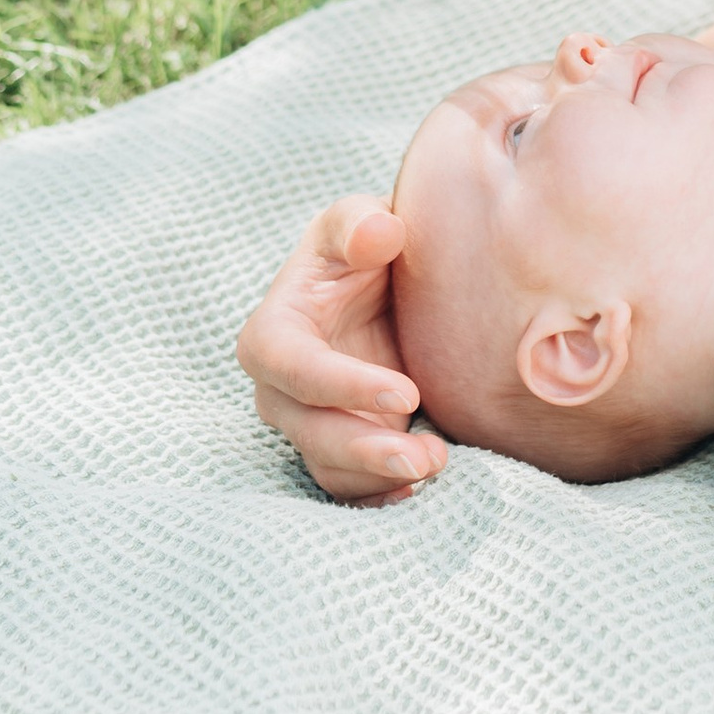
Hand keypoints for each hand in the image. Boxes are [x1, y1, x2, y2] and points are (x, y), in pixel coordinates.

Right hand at [235, 195, 443, 504]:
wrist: (391, 282)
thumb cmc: (368, 243)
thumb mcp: (362, 220)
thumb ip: (361, 223)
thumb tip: (378, 232)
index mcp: (276, 330)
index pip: (291, 366)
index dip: (340, 385)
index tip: (406, 393)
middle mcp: (283, 385)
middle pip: (308, 430)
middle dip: (363, 448)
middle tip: (426, 456)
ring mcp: (311, 421)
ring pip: (329, 465)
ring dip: (378, 475)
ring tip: (436, 464)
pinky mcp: (341, 445)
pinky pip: (347, 485)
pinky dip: (377, 494)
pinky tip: (417, 490)